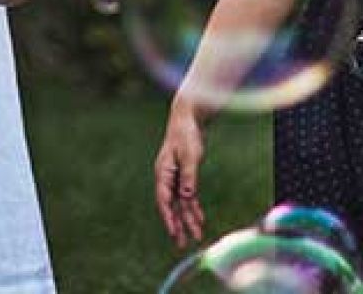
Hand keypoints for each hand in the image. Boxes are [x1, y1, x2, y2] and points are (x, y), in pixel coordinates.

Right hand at [155, 103, 206, 246]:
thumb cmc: (186, 135)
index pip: (164, 199)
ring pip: (180, 203)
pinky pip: (187, 196)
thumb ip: (188, 177)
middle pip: (171, 205)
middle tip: (182, 243)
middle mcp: (166, 177)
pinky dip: (193, 207)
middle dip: (177, 224)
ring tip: (194, 236)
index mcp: (163, 172)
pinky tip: (199, 218)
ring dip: (187, 219)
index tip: (174, 232)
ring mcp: (173, 177)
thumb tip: (187, 196)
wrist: (188, 119)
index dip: (169, 217)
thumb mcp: (189, 155)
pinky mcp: (183, 175)